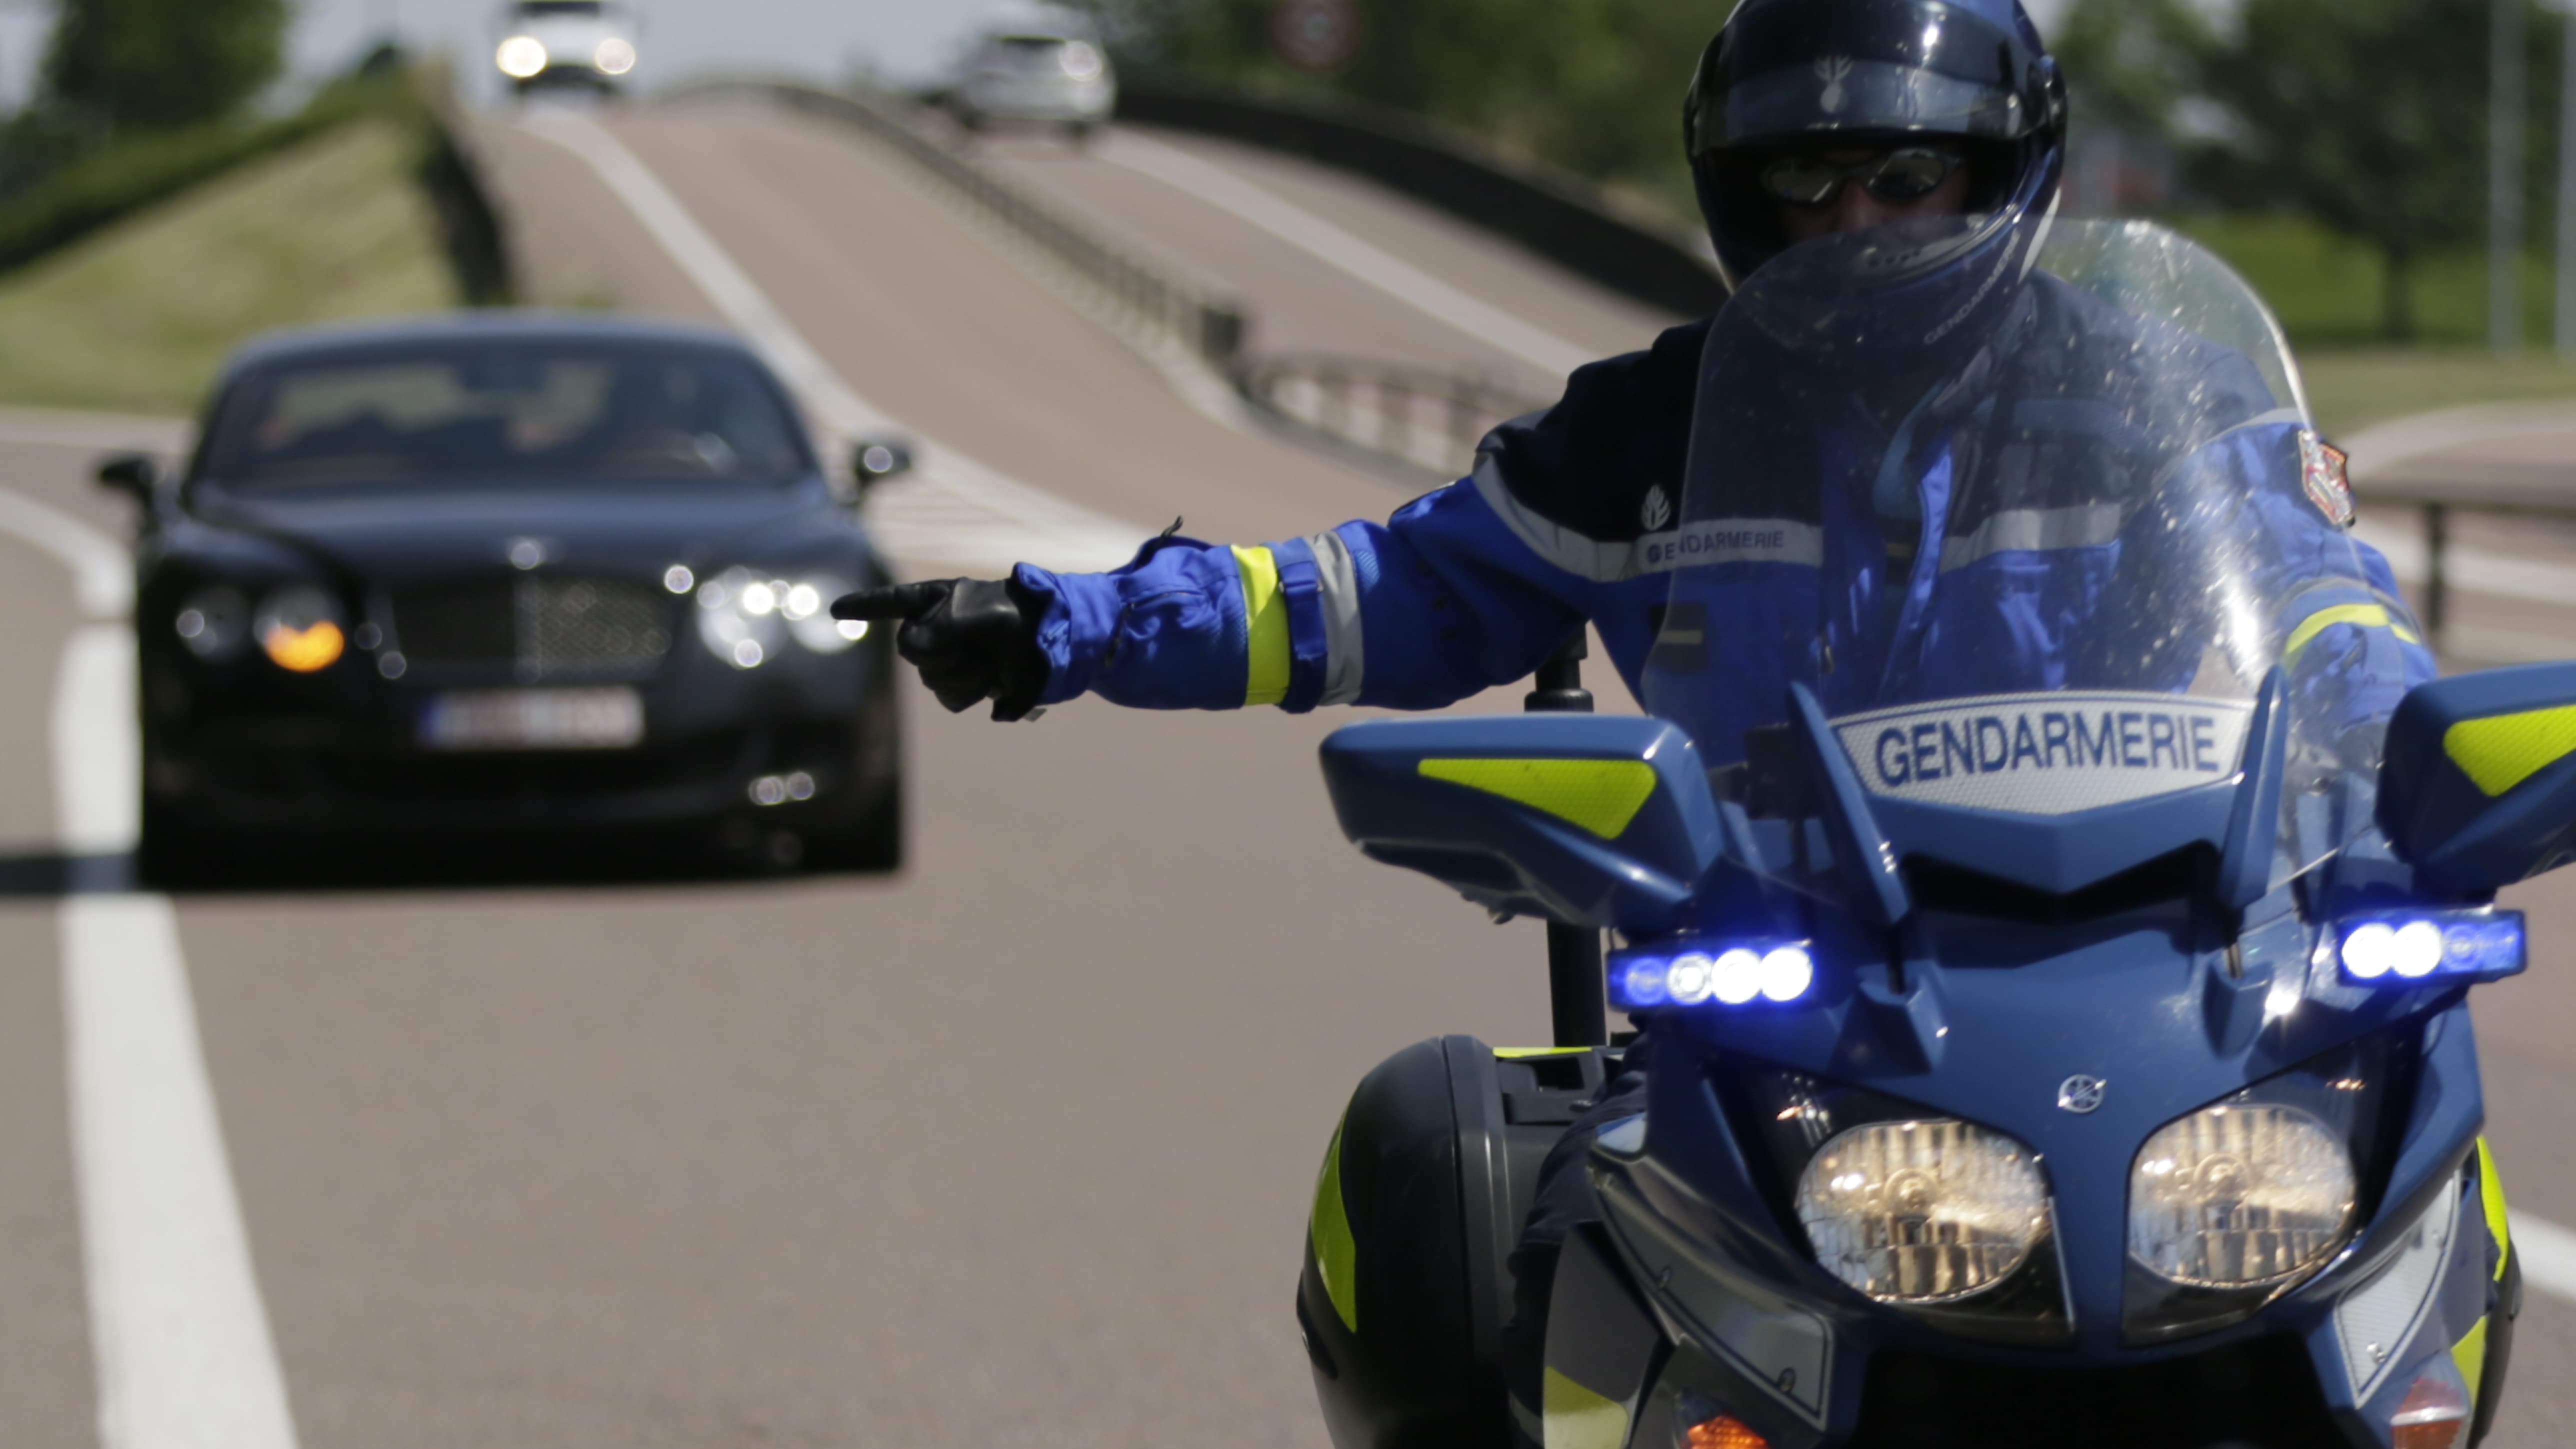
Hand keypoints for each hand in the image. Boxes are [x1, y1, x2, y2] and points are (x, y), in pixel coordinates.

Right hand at [832, 578, 1049, 720]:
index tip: (836, 611)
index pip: (892, 602)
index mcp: (937, 600)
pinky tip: (989, 682)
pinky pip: (949, 698)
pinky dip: (968, 692)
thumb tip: (912, 652)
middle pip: (910, 650)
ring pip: (930, 678)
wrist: (1055, 646)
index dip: (863, 607)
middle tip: (972, 646)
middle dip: (939, 654)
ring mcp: (951, 657)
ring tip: (987, 664)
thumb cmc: (1017, 617)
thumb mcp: (977, 614)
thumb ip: (939, 629)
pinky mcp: (967, 684)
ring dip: (959, 675)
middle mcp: (938, 628)